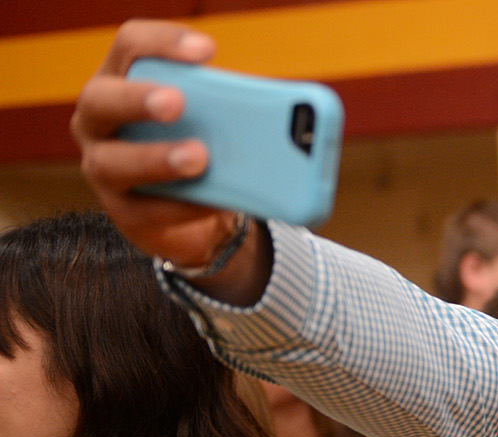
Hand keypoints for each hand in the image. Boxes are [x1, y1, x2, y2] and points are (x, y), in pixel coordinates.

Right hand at [71, 20, 240, 266]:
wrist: (195, 210)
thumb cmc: (202, 144)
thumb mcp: (215, 120)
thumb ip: (229, 107)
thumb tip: (276, 114)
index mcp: (124, 80)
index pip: (131, 46)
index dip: (164, 43)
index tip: (207, 50)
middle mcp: (100, 119)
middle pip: (102, 99)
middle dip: (138, 99)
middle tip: (177, 103)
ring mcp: (102, 165)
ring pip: (112, 162)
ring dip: (157, 159)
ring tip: (199, 158)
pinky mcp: (122, 211)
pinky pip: (144, 210)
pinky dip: (181, 206)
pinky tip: (212, 202)